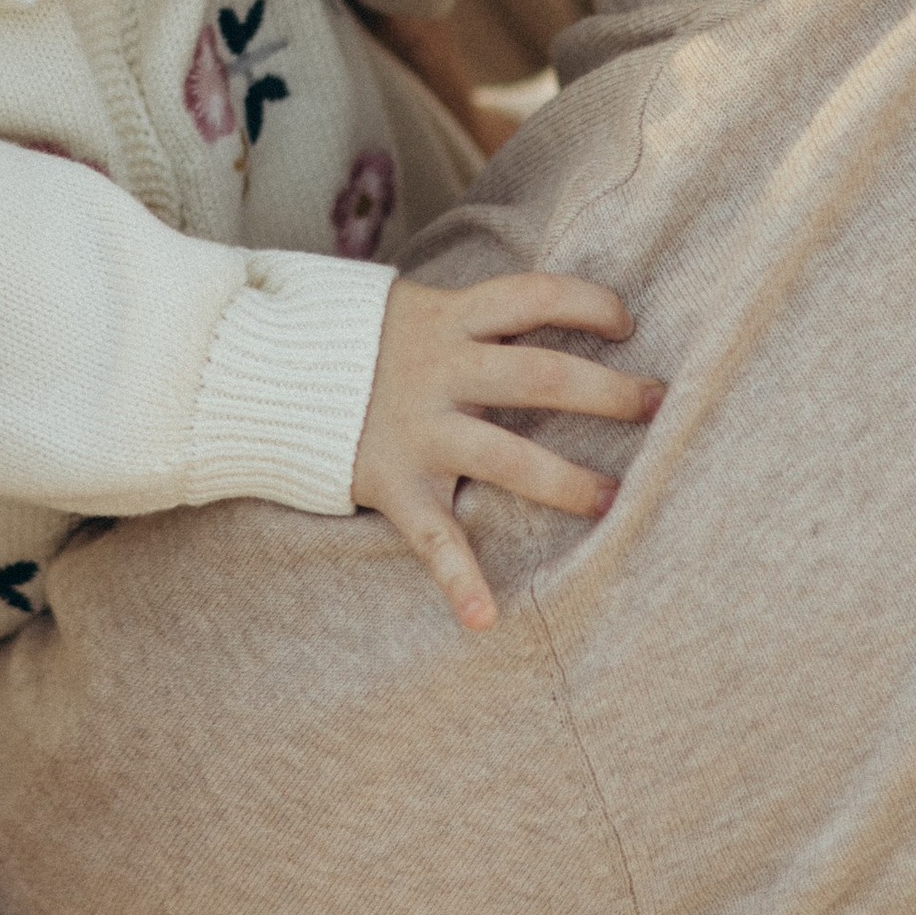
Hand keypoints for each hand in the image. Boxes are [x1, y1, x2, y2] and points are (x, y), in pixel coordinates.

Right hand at [350, 272, 661, 631]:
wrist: (258, 370)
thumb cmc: (349, 341)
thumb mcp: (404, 306)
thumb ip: (465, 314)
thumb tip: (534, 307)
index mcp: (447, 319)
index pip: (532, 296)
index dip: (587, 304)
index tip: (625, 323)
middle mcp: (439, 370)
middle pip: (539, 376)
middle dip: (606, 392)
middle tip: (657, 406)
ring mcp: (418, 428)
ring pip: (507, 458)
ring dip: (567, 483)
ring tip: (614, 502)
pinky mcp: (393, 482)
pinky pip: (431, 536)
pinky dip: (457, 579)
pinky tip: (485, 618)